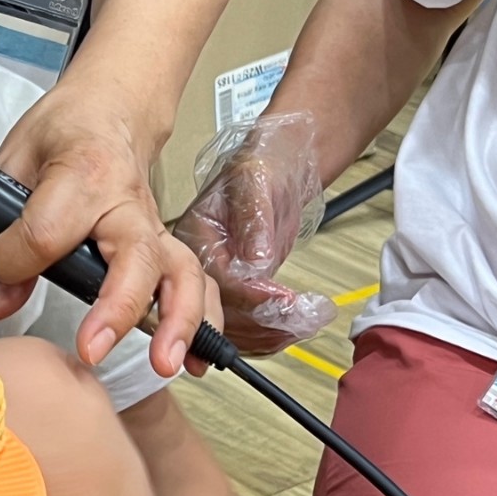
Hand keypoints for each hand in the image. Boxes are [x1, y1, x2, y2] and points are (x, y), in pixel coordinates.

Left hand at [0, 80, 210, 378]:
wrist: (112, 107)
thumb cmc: (65, 129)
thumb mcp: (16, 161)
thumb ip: (6, 229)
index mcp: (82, 172)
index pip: (48, 231)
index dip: (13, 258)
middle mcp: (126, 202)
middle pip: (134, 256)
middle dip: (118, 308)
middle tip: (94, 350)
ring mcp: (153, 225)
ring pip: (180, 272)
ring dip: (178, 321)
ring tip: (163, 363)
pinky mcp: (165, 244)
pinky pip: (197, 282)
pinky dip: (204, 322)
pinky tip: (195, 361)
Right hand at [172, 112, 335, 354]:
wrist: (281, 161)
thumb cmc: (264, 162)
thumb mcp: (256, 180)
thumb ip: (254, 220)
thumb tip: (256, 260)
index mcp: (195, 234)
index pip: (214, 276)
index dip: (249, 293)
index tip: (281, 299)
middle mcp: (202, 260)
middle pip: (218, 310)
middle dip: (259, 322)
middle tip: (296, 320)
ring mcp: (222, 276)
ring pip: (233, 325)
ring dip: (267, 334)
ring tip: (301, 325)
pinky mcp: (241, 287)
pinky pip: (247, 322)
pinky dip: (271, 333)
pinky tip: (293, 329)